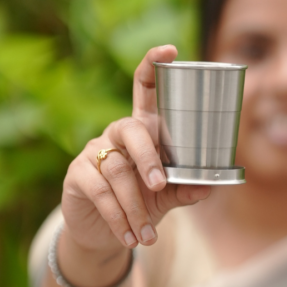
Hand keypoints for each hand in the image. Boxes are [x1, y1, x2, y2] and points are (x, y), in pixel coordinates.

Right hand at [61, 45, 210, 252]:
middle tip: (161, 185)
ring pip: (118, 169)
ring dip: (135, 206)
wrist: (105, 232)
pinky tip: (130, 236)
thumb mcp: (167, 197)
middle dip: (148, 157)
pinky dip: (118, 216)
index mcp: (145, 129)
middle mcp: (118, 132)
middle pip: (132, 129)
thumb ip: (185, 189)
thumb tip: (209, 187)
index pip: (147, 89)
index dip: (155, 65)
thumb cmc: (142, 203)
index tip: (171, 49)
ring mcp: (95, 150)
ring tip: (148, 234)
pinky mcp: (77, 173)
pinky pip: (99, 190)